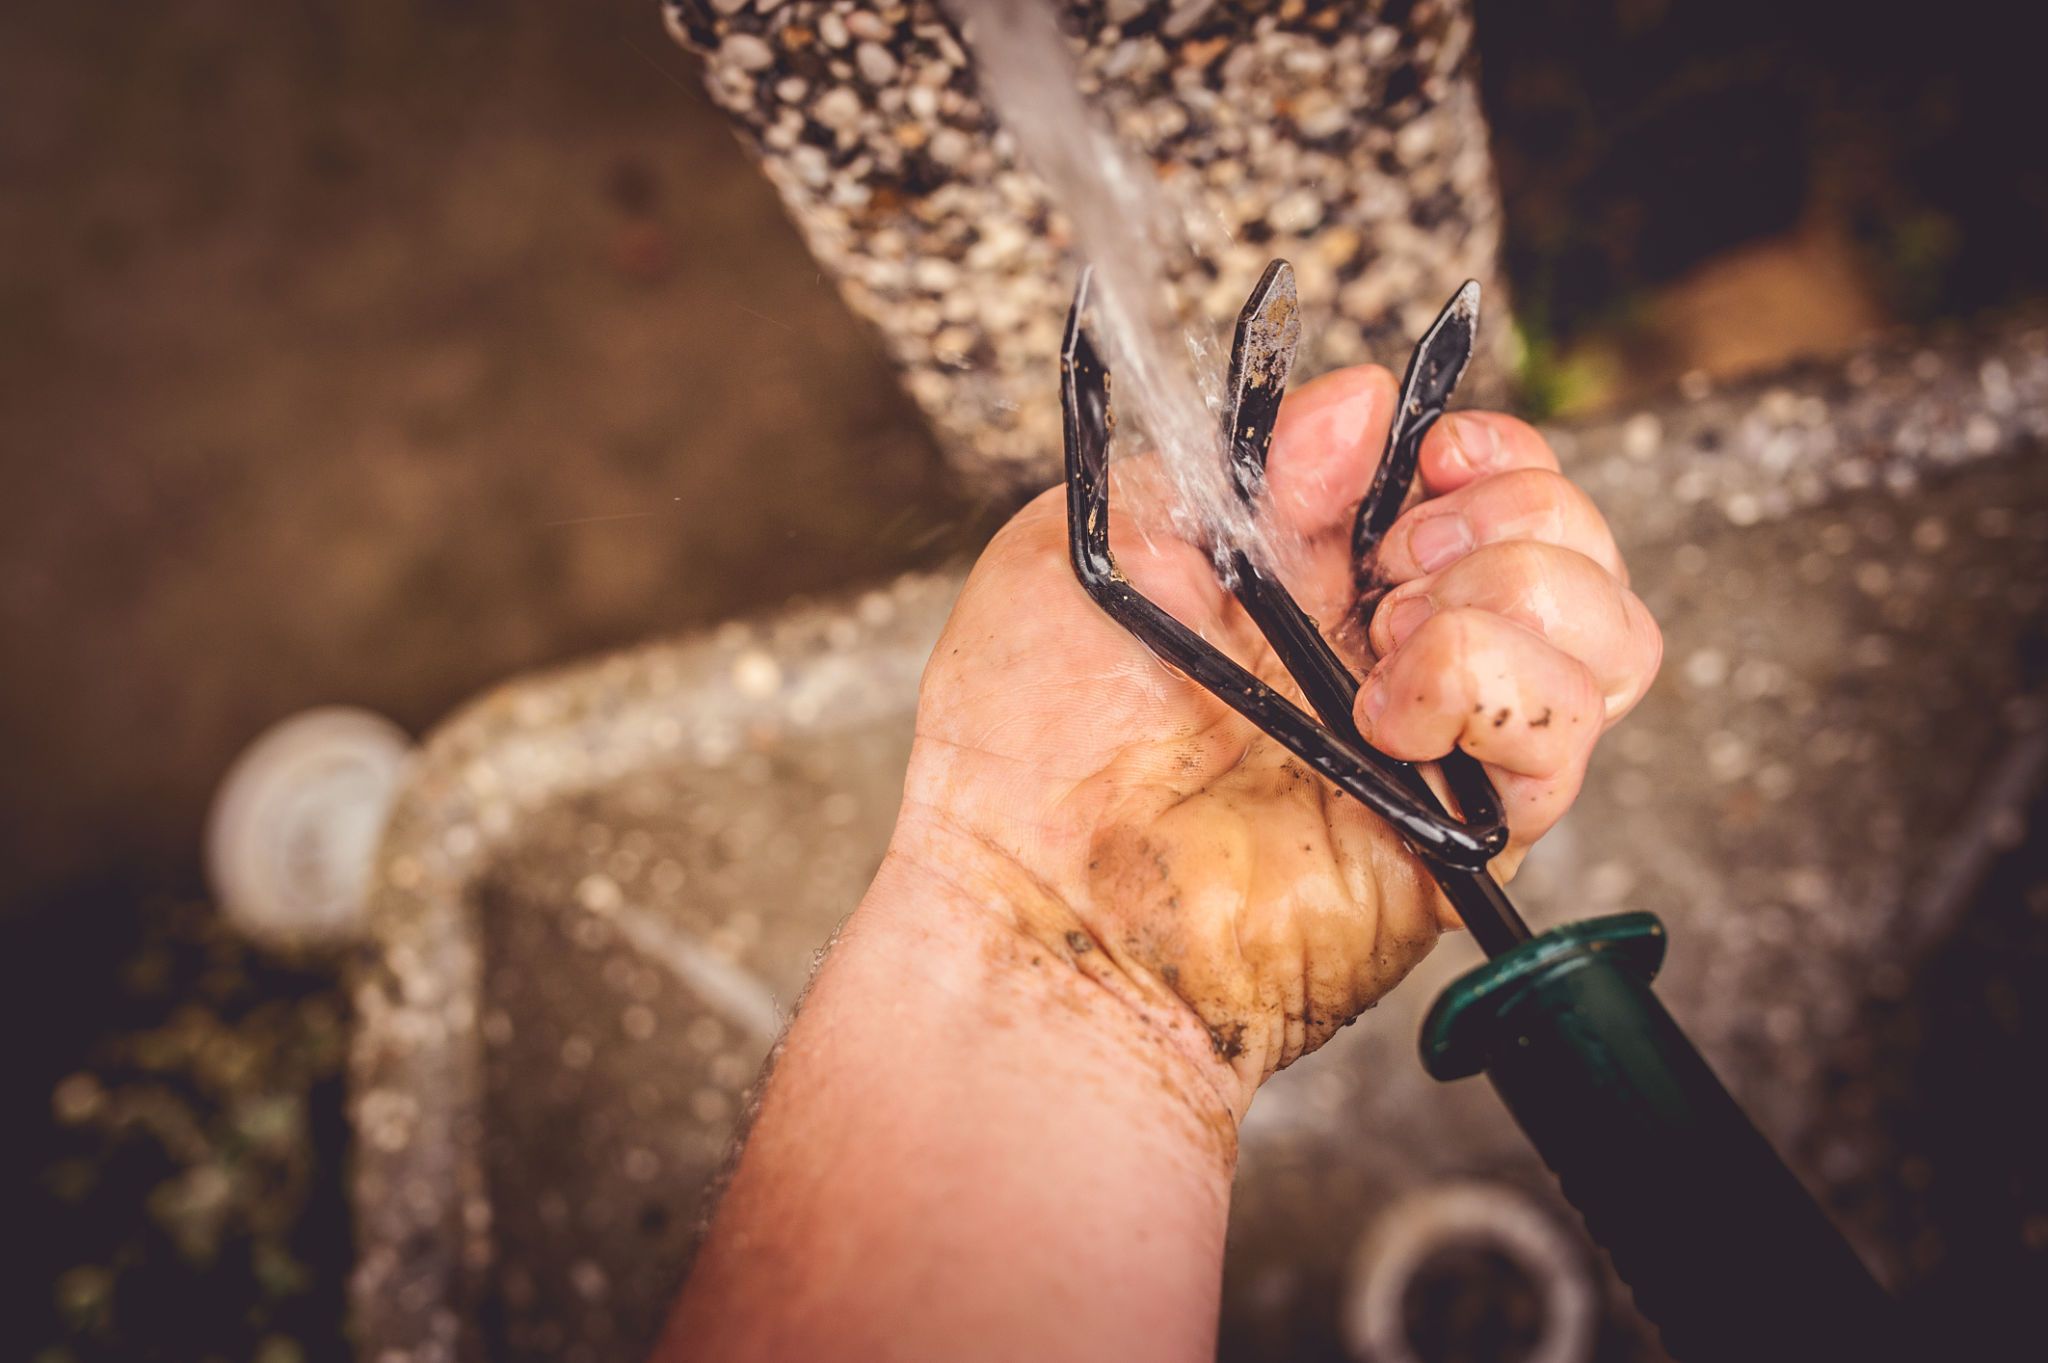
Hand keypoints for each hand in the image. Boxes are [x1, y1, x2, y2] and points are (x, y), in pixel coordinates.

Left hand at [892, 364, 1661, 1113]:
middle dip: (1509, 510)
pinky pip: (1560, 733)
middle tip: (1391, 557)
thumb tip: (1366, 405)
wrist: (1027, 892)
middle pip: (1574, 548)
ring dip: (1511, 596)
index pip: (1488, 490)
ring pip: (1608, 634)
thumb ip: (1240, 456)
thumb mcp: (1108, 533)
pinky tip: (1387, 711)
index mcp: (1324, 581)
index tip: (1427, 452)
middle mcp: (1401, 660)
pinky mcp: (1464, 834)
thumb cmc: (1027, 734)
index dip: (1485, 451)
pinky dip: (1488, 686)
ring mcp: (1442, 747)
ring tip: (1389, 642)